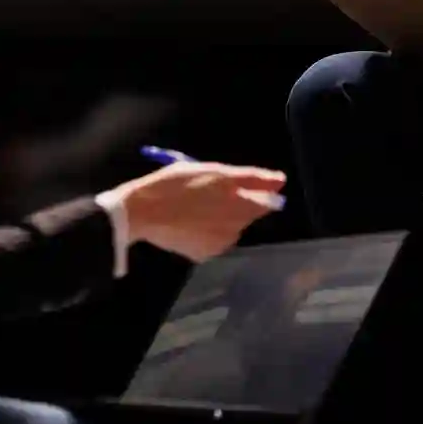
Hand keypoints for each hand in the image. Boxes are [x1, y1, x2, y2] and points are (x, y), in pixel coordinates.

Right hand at [111, 161, 288, 263]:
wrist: (142, 211)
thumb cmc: (173, 183)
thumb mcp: (211, 170)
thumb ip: (250, 177)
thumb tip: (280, 180)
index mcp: (237, 197)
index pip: (267, 196)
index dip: (264, 190)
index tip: (259, 188)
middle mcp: (234, 221)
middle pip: (250, 213)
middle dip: (239, 205)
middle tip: (212, 197)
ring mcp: (220, 240)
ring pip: (233, 228)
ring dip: (225, 220)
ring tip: (197, 210)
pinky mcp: (207, 253)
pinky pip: (217, 242)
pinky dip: (210, 234)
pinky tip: (191, 224)